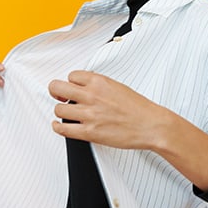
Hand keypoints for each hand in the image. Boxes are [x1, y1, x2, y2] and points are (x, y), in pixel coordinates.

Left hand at [48, 70, 165, 150]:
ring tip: (66, 112)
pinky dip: (58, 127)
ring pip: (58, 108)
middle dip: (56, 91)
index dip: (70, 82)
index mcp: (100, 82)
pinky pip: (63, 128)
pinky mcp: (90, 132)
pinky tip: (60, 125)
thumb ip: (100, 86)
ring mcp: (89, 114)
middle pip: (57, 88)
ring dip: (61, 110)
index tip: (71, 87)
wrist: (151, 126)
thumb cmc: (140, 109)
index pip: (72, 75)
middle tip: (59, 95)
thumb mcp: (119, 87)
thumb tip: (87, 88)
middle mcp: (92, 96)